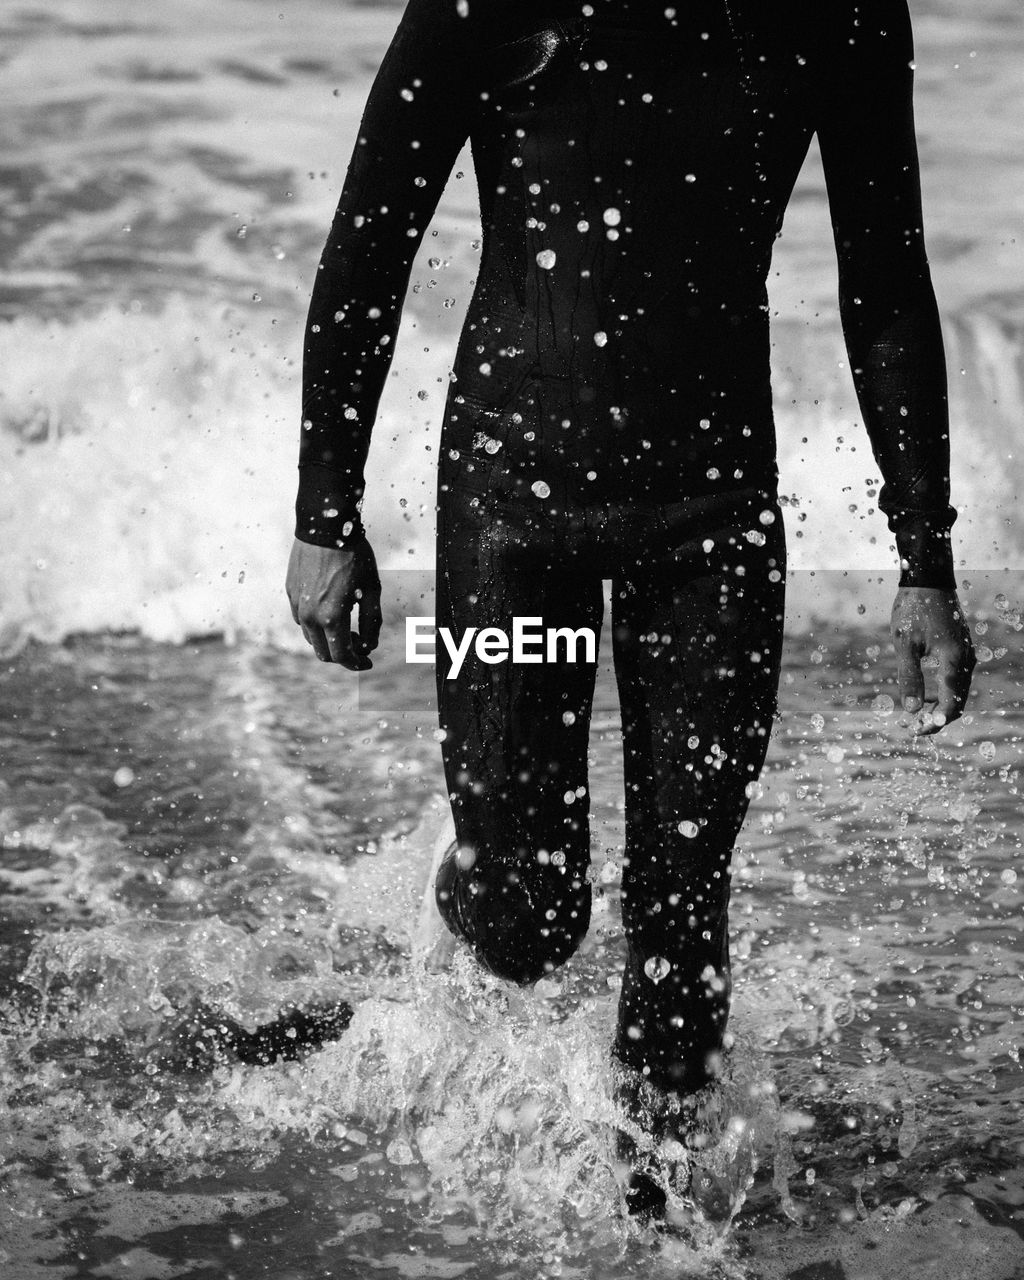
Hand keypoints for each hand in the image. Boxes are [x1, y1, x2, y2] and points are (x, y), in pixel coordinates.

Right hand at [286, 537, 381, 669]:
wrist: (325, 526)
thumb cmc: (354, 556)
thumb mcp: (372, 589)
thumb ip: (372, 623)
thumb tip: (370, 646)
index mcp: (331, 618)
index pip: (341, 656)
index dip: (356, 663)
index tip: (367, 662)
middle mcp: (309, 616)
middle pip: (323, 652)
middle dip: (343, 653)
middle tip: (359, 640)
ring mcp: (296, 605)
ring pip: (311, 637)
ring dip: (328, 638)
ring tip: (346, 624)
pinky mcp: (290, 593)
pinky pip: (301, 619)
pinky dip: (316, 623)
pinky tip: (330, 608)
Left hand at [890, 587, 975, 735]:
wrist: (928, 579)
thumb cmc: (914, 609)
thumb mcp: (905, 644)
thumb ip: (909, 677)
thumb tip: (911, 710)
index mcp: (954, 661)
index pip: (950, 705)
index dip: (933, 724)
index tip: (914, 731)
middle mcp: (965, 660)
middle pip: (957, 701)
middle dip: (936, 718)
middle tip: (911, 726)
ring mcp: (966, 653)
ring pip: (957, 690)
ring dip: (939, 705)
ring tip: (914, 713)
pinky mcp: (961, 648)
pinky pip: (956, 678)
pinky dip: (942, 691)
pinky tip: (923, 694)